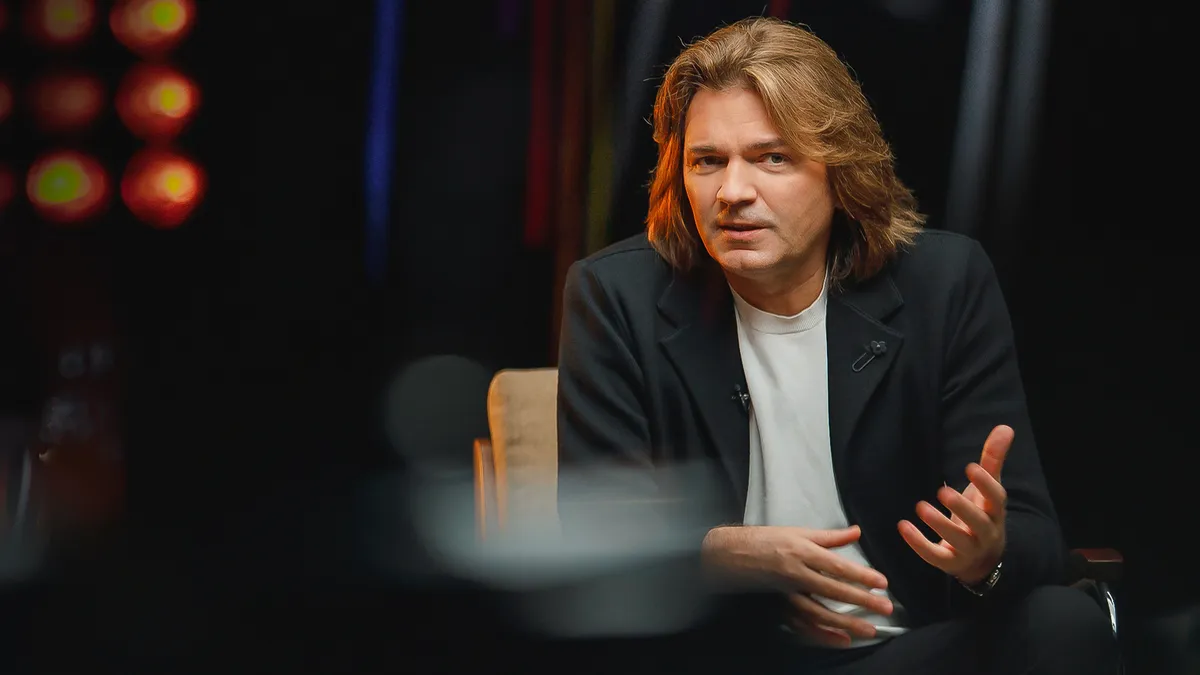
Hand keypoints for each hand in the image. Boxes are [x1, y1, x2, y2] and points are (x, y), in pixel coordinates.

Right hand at [702, 525, 892, 645]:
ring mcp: (787, 592)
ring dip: (845, 623)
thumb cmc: (767, 539)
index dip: (861, 575)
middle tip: (885, 607)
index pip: (837, 566)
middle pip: (833, 590)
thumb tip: (856, 531)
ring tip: (868, 630)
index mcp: (802, 551)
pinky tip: (841, 639)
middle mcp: (796, 573)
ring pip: (820, 612)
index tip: (882, 582)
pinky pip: (803, 624)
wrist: (732, 553)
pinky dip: (822, 634)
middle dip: (862, 600)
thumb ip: (830, 536)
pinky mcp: (780, 606)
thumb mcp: (799, 532)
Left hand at [898, 424, 1010, 584]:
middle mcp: (986, 533)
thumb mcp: (988, 489)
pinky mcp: (950, 562)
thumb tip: (1005, 427)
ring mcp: (968, 550)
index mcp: (995, 512)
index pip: (996, 499)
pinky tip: (903, 526)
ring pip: (956, 540)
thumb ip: (993, 460)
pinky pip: (935, 556)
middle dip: (962, 508)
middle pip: (978, 522)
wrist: (983, 560)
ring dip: (939, 524)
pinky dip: (918, 543)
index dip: (986, 484)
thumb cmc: (983, 514)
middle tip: (943, 492)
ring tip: (920, 506)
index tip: (971, 467)